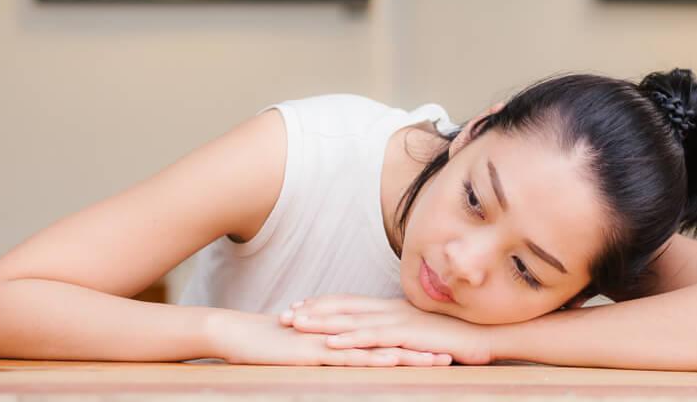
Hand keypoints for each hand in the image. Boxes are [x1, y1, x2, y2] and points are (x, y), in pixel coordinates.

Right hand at [211, 308, 452, 365]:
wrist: (236, 333)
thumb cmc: (270, 345)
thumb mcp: (308, 350)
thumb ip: (330, 350)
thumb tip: (349, 357)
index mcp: (345, 332)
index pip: (388, 336)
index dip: (417, 340)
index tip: (448, 345)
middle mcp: (344, 333)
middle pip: (392, 340)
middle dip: (425, 347)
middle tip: (460, 353)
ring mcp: (331, 341)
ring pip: (379, 348)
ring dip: (410, 355)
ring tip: (441, 362)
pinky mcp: (315, 351)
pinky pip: (349, 357)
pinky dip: (373, 360)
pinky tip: (392, 363)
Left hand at [279, 295, 492, 364]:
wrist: (486, 332)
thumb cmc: (458, 334)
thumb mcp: (423, 331)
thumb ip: (403, 331)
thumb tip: (388, 339)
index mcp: (392, 308)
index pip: (350, 302)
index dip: (324, 304)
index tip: (299, 306)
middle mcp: (390, 310)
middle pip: (343, 308)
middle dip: (311, 312)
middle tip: (283, 315)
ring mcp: (397, 320)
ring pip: (351, 320)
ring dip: (320, 323)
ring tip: (294, 325)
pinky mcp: (406, 335)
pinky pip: (372, 337)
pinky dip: (349, 339)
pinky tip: (330, 343)